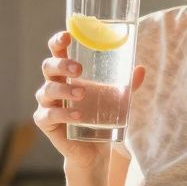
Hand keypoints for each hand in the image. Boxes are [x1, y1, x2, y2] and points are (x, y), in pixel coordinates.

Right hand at [34, 30, 144, 169]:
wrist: (94, 150)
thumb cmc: (100, 117)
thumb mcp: (116, 99)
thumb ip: (126, 85)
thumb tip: (141, 69)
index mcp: (66, 74)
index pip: (57, 51)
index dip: (58, 41)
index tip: (68, 35)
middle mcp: (53, 85)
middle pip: (48, 66)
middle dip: (61, 64)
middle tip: (78, 69)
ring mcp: (47, 104)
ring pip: (47, 90)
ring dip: (64, 90)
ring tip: (82, 94)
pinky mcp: (45, 122)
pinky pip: (49, 115)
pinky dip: (63, 114)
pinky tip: (78, 115)